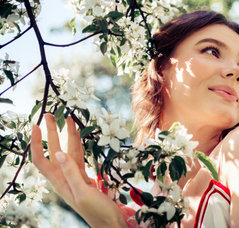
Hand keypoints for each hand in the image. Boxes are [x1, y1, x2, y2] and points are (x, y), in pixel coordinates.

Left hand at [31, 113, 127, 227]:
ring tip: (68, 118)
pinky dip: (79, 145)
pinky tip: (79, 137)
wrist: (110, 223)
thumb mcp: (83, 193)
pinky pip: (79, 157)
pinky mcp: (85, 178)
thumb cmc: (96, 211)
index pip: (41, 159)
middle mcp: (64, 177)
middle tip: (51, 114)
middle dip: (51, 132)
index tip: (36, 125)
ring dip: (66, 135)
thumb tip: (58, 152)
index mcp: (60, 182)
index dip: (36, 143)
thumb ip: (71, 173)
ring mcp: (74, 177)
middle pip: (53, 151)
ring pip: (68, 151)